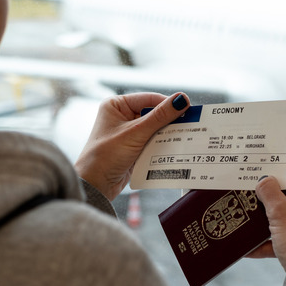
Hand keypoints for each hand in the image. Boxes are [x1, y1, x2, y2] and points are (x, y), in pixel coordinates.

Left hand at [74, 92, 189, 200]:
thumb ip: (160, 116)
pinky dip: (162, 144)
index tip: (187, 108)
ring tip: (185, 136)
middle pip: (154, 113)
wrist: (95, 187)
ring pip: (155, 128)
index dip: (168, 104)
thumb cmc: (105, 156)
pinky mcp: (133, 147)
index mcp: (117, 105)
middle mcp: (122, 116)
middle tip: (189, 124)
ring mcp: (128, 132)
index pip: (149, 99)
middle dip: (169, 121)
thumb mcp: (135, 133)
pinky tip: (174, 147)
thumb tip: (181, 100)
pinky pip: (153, 141)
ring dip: (167, 134)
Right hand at [251, 176, 285, 275]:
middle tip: (250, 197)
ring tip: (249, 219)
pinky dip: (272, 240)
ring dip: (268, 221)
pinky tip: (251, 247)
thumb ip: (270, 193)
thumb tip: (264, 180)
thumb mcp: (280, 214)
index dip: (275, 177)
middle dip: (269, 200)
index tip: (258, 177)